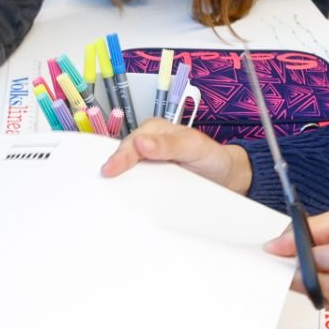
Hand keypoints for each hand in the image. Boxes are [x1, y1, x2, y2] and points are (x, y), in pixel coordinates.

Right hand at [99, 118, 251, 193]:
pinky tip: (124, 199)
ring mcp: (148, 163)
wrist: (226, 176)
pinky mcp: (151, 179)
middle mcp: (147, 144)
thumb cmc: (210, 156)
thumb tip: (141, 142)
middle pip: (124, 157)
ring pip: (127, 171)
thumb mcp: (194, 147)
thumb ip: (169, 144)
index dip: (120, 157)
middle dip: (114, 168)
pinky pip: (137, 184)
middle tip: (103, 183)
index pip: (131, 143)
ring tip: (107, 194)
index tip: (110, 170)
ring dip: (119, 182)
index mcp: (155, 130)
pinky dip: (130, 191)